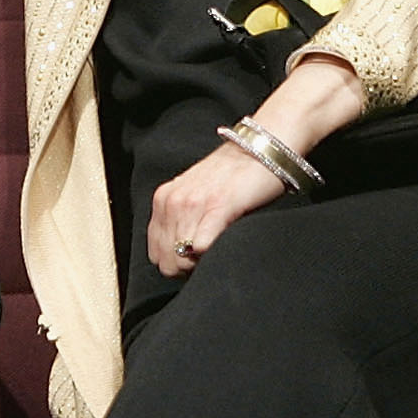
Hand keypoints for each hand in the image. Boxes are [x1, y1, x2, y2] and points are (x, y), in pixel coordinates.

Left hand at [147, 141, 291, 277]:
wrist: (261, 150)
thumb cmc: (232, 176)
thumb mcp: (193, 193)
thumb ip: (179, 218)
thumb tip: (178, 252)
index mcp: (163, 199)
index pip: (155, 254)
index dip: (176, 263)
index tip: (196, 259)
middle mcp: (172, 201)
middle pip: (167, 262)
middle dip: (187, 268)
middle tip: (209, 257)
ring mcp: (192, 204)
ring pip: (181, 260)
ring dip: (201, 262)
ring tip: (219, 245)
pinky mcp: (218, 207)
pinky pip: (201, 246)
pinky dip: (210, 253)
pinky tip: (223, 241)